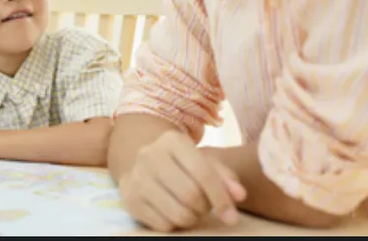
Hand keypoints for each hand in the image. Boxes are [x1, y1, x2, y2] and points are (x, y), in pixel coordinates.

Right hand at [119, 130, 246, 232]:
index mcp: (172, 140)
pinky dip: (174, 224)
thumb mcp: (204, 161)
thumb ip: (225, 177)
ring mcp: (136, 177)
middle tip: (205, 207)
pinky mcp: (128, 198)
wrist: (144, 160)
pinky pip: (162, 225)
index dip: (221, 197)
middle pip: (190, 195)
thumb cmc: (182, 163)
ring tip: (191, 209)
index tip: (231, 215)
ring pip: (176, 213)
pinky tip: (173, 211)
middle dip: (205, 208)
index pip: (202, 173)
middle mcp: (150, 155)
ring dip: (192, 218)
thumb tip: (239, 195)